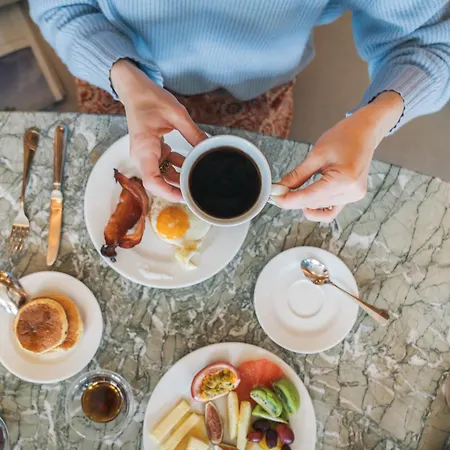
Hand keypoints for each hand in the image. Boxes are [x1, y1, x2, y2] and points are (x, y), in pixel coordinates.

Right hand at [111, 59, 206, 200]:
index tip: (184, 196)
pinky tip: (192, 163)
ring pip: (163, 175)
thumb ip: (193, 133)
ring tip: (198, 177)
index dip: (167, 193)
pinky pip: (165, 166)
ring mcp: (146, 154)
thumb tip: (209, 147)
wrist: (134, 89)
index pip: (151, 181)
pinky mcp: (152, 151)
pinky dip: (178, 166)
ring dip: (180, 177)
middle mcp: (142, 155)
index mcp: (144, 148)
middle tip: (197, 190)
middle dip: (177, 188)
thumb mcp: (177, 114)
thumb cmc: (149, 98)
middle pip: (158, 182)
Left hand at [275, 91, 403, 221]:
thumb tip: (280, 188)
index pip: (309, 197)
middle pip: (314, 204)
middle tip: (278, 192)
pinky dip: (317, 207)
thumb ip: (297, 175)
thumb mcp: (316, 155)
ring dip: (305, 202)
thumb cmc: (343, 137)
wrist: (365, 132)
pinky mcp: (352, 196)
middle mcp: (351, 192)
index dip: (289, 200)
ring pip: (320, 208)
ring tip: (293, 190)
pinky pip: (331, 209)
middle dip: (293, 200)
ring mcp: (353, 196)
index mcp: (343, 180)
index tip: (274, 198)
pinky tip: (307, 199)